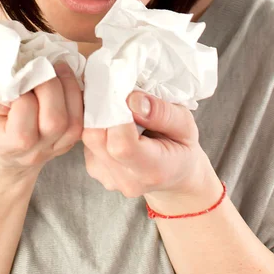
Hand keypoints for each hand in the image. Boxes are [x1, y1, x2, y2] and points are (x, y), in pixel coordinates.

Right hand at [0, 62, 82, 178]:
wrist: (2, 155)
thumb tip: (21, 66)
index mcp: (6, 145)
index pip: (23, 120)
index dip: (23, 93)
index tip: (18, 77)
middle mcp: (34, 152)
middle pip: (54, 121)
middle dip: (50, 86)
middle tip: (43, 66)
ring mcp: (54, 149)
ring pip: (73, 122)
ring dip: (69, 88)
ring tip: (59, 68)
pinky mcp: (69, 142)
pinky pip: (81, 121)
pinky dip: (78, 97)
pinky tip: (68, 81)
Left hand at [81, 90, 208, 200]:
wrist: (176, 176)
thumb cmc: (182, 146)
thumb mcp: (186, 125)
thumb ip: (162, 112)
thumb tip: (131, 99)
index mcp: (153, 170)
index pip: (121, 144)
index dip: (117, 114)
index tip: (126, 94)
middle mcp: (126, 180)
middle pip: (96, 138)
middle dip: (103, 110)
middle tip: (118, 94)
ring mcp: (107, 177)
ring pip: (88, 137)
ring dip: (99, 117)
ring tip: (120, 109)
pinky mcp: (95, 170)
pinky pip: (87, 141)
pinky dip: (98, 126)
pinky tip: (115, 123)